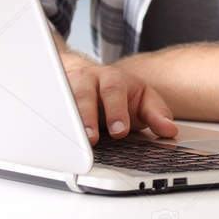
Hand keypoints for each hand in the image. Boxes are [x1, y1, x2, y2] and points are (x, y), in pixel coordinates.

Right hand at [57, 50, 176, 142]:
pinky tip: (52, 135)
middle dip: (88, 117)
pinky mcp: (53, 98)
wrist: (91, 79)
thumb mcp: (143, 100)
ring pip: (62, 100)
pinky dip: (49, 121)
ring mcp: (67, 87)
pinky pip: (48, 109)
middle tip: (93, 139)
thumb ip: (157, 114)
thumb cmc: (121, 94)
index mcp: (113, 78)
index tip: (120, 131)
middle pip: (84, 94)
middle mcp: (88, 79)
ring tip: (73, 141)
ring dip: (67, 121)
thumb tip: (170, 130)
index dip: (116, 111)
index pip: (114, 90)